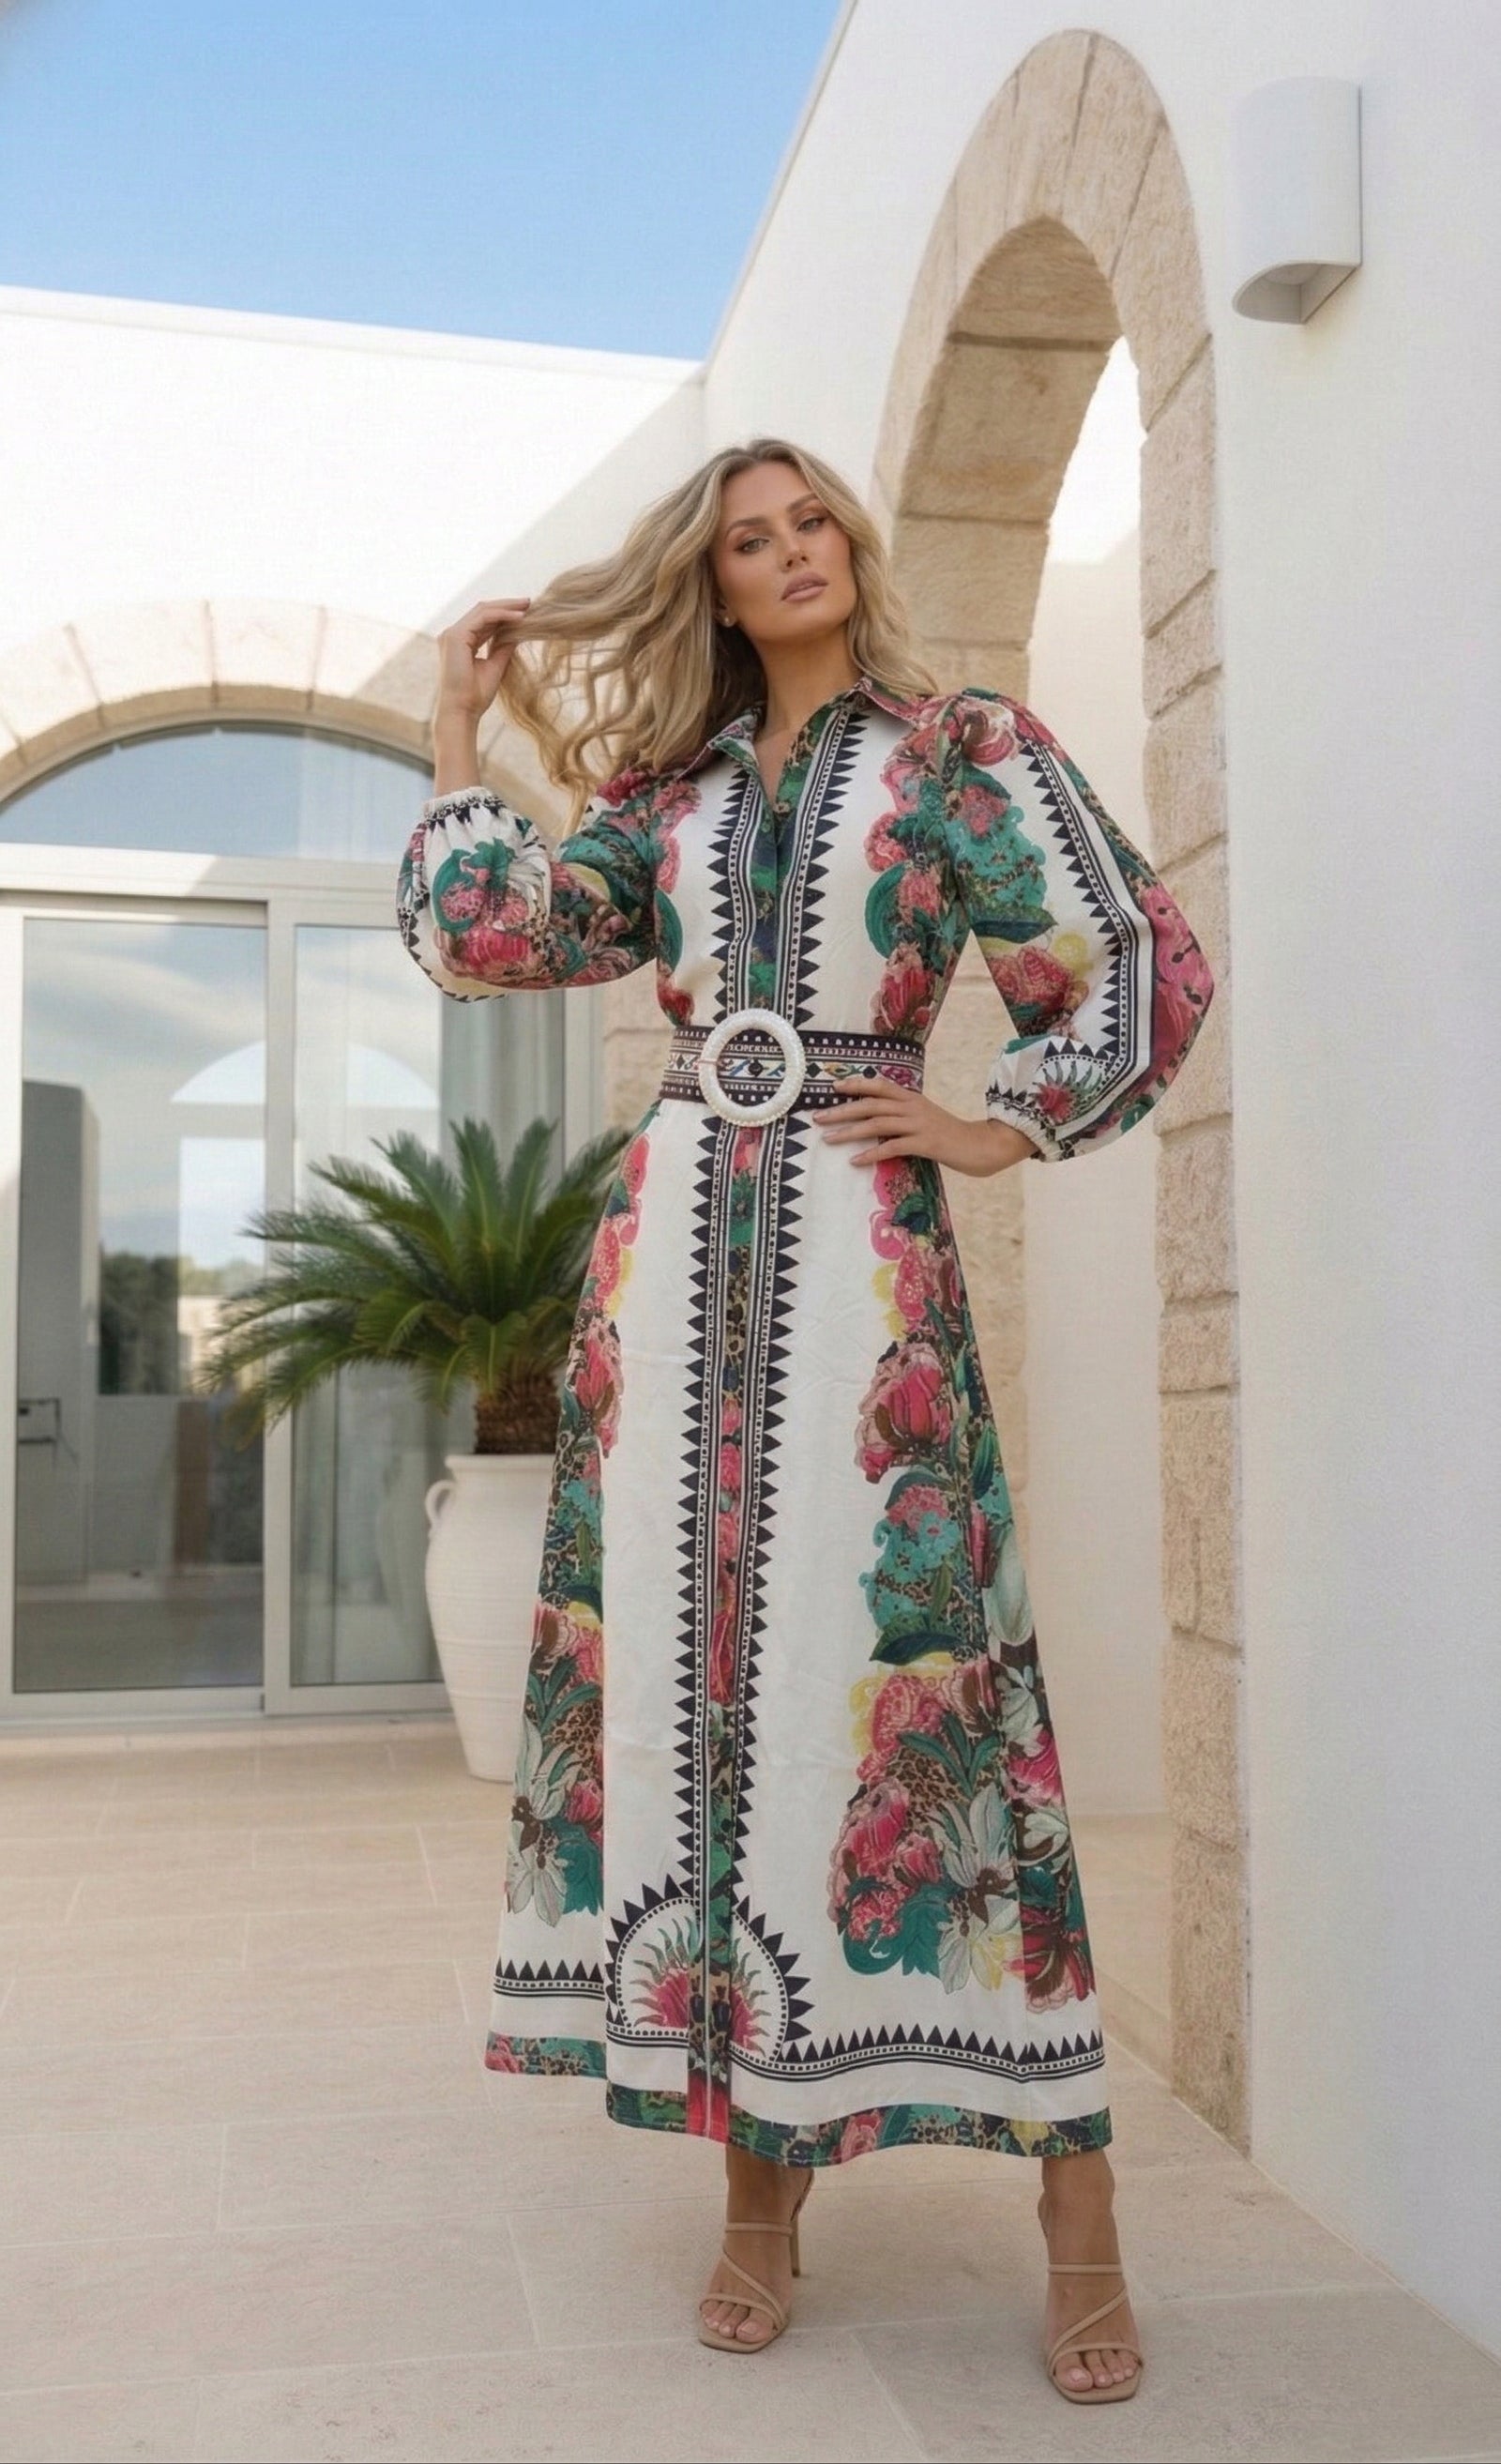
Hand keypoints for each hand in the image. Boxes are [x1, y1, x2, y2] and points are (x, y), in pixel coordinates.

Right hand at [436, 597, 532, 723]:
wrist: (462, 712)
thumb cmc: (475, 697)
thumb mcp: (495, 666)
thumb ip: (503, 647)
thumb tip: (519, 632)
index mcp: (460, 642)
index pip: (483, 620)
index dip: (503, 614)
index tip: (525, 612)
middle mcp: (453, 635)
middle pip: (482, 610)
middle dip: (506, 605)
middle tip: (529, 602)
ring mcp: (452, 634)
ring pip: (482, 610)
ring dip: (507, 607)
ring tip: (527, 606)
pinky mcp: (455, 636)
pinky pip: (483, 618)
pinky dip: (502, 615)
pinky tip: (520, 617)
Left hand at [817, 1082, 1035, 1174]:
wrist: (983, 1145)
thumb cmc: (951, 1135)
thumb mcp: (926, 1118)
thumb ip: (903, 1116)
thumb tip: (877, 1121)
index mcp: (912, 1098)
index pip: (879, 1085)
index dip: (856, 1084)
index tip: (833, 1087)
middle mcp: (913, 1107)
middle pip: (871, 1104)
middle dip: (842, 1110)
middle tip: (818, 1118)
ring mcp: (919, 1124)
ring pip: (878, 1124)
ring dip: (850, 1131)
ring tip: (828, 1139)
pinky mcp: (926, 1143)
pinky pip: (893, 1147)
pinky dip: (872, 1153)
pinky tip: (855, 1160)